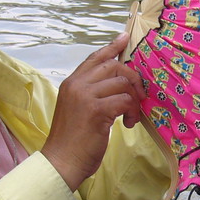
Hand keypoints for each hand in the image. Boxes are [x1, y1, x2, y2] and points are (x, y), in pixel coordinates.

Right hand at [42, 33, 145, 189]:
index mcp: (71, 83)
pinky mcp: (97, 110)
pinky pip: (125, 100)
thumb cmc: (71, 141)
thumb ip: (91, 94)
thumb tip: (117, 86)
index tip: (124, 38)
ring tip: (130, 117)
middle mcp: (77, 85)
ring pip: (123, 83)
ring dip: (133, 101)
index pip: (94, 58)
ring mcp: (86, 96)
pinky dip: (132, 112)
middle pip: (114, 66)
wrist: (61, 162)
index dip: (112, 47)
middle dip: (132, 79)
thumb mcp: (78, 110)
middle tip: (138, 98)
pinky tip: (128, 124)